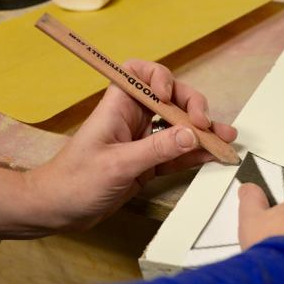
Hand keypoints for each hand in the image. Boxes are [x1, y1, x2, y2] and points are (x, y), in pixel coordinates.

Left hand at [0, 60, 236, 237]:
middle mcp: (132, 118)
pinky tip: (213, 155)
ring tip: (226, 137)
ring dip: (202, 131)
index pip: (139, 73)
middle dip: (192, 106)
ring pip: (179, 126)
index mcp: (117, 106)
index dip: (159, 77)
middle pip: (170, 99)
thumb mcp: (117, 165)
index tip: (169, 96)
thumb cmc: (74, 182)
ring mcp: (143, 140)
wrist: (56, 211)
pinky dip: (196, 153)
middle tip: (205, 124)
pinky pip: (177, 152)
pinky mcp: (149, 163)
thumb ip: (156, 149)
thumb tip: (192, 135)